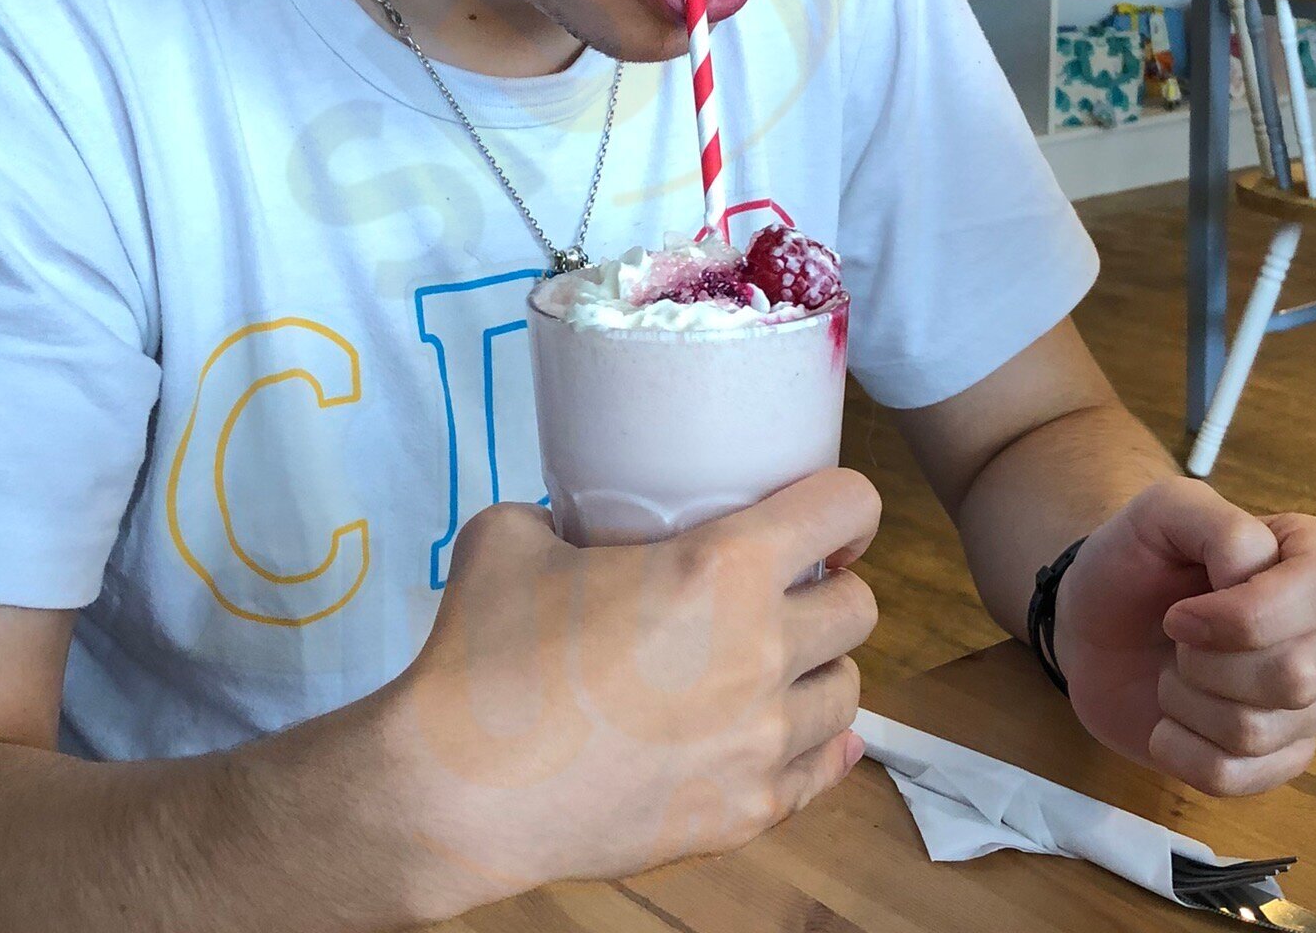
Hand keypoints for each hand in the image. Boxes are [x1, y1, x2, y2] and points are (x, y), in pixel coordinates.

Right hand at [383, 467, 880, 915]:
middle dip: (831, 588)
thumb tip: (566, 518)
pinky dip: (817, 749)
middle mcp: (762, 651)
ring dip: (820, 669)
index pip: (847, 506)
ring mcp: (760, 743)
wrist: (455, 789)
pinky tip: (796, 735)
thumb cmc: (483, 653)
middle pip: (859, 607)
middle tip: (788, 590)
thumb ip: (561, 514)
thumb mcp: (513, 535)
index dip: (846, 503)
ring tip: (777, 665)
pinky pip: (821, 774)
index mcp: (724, 568)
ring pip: (849, 692)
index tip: (826, 516)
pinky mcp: (742, 813)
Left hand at [1053, 477, 1315, 796]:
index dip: (1243, 614)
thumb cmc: (1134, 562)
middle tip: (1174, 638)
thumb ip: (1216, 523)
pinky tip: (1168, 722)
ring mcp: (1314, 701)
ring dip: (1186, 702)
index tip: (1179, 613)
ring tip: (1171, 673)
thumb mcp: (1161, 511)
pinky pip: (1237, 777)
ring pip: (1259, 730)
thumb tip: (1256, 573)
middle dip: (1205, 662)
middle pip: (1296, 674)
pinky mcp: (1281, 758)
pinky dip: (1180, 750)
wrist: (1096, 630)